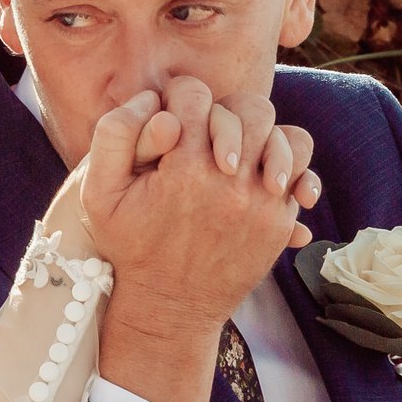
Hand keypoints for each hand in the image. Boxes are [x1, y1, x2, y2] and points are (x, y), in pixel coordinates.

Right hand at [77, 78, 317, 401]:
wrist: (170, 307)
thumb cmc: (131, 246)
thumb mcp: (98, 195)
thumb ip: (113, 135)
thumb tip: (151, 99)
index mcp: (183, 167)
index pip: (194, 94)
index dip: (182, 98)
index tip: (176, 120)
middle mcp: (228, 181)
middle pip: (249, 108)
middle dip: (228, 113)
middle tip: (209, 136)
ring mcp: (260, 203)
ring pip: (286, 138)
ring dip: (265, 138)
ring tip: (243, 158)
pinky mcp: (278, 223)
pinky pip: (303, 178)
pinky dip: (293, 171)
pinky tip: (271, 181)